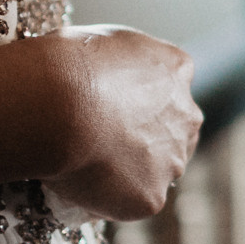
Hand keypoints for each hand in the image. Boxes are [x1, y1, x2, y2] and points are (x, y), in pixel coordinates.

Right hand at [43, 27, 201, 220]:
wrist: (58, 104)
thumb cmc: (65, 63)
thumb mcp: (98, 41)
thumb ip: (115, 61)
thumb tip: (97, 71)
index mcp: (175, 69)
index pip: (169, 87)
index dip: (140, 100)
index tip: (112, 108)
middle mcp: (186, 115)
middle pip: (174, 132)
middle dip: (147, 139)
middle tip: (102, 143)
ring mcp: (172, 160)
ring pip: (158, 172)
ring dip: (132, 172)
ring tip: (87, 165)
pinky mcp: (151, 197)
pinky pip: (133, 202)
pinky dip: (109, 198)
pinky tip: (82, 184)